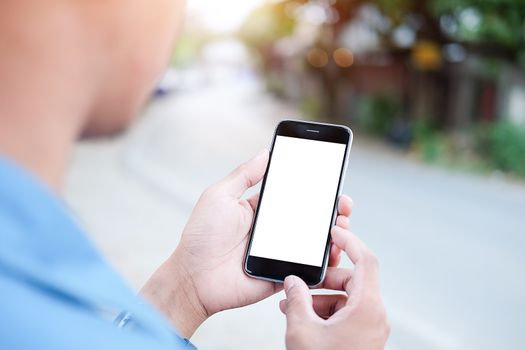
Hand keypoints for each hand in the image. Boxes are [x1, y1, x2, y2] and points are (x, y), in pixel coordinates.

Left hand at [141, 149, 352, 337]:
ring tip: (343, 224)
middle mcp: (272, 231)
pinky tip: (334, 251)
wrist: (193, 278)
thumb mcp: (220, 196)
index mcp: (259, 210)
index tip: (331, 180)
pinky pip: (306, 268)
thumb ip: (244, 176)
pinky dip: (323, 262)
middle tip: (344, 203)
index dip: (312, 189)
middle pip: (308, 219)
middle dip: (330, 210)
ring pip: (312, 243)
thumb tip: (265, 153)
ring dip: (332, 233)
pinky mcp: (281, 274)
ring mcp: (278, 253)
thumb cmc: (201, 236)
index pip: (292, 196)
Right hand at [280, 227, 389, 349]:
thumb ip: (296, 299)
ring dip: (319, 298)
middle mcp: (374, 315)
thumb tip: (293, 281)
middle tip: (300, 283)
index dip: (351, 242)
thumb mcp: (303, 329)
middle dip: (323, 279)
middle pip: (352, 280)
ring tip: (293, 306)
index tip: (335, 231)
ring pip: (346, 299)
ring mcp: (369, 328)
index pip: (366, 260)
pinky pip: (345, 314)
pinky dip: (325, 312)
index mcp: (367, 307)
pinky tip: (302, 319)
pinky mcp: (362, 338)